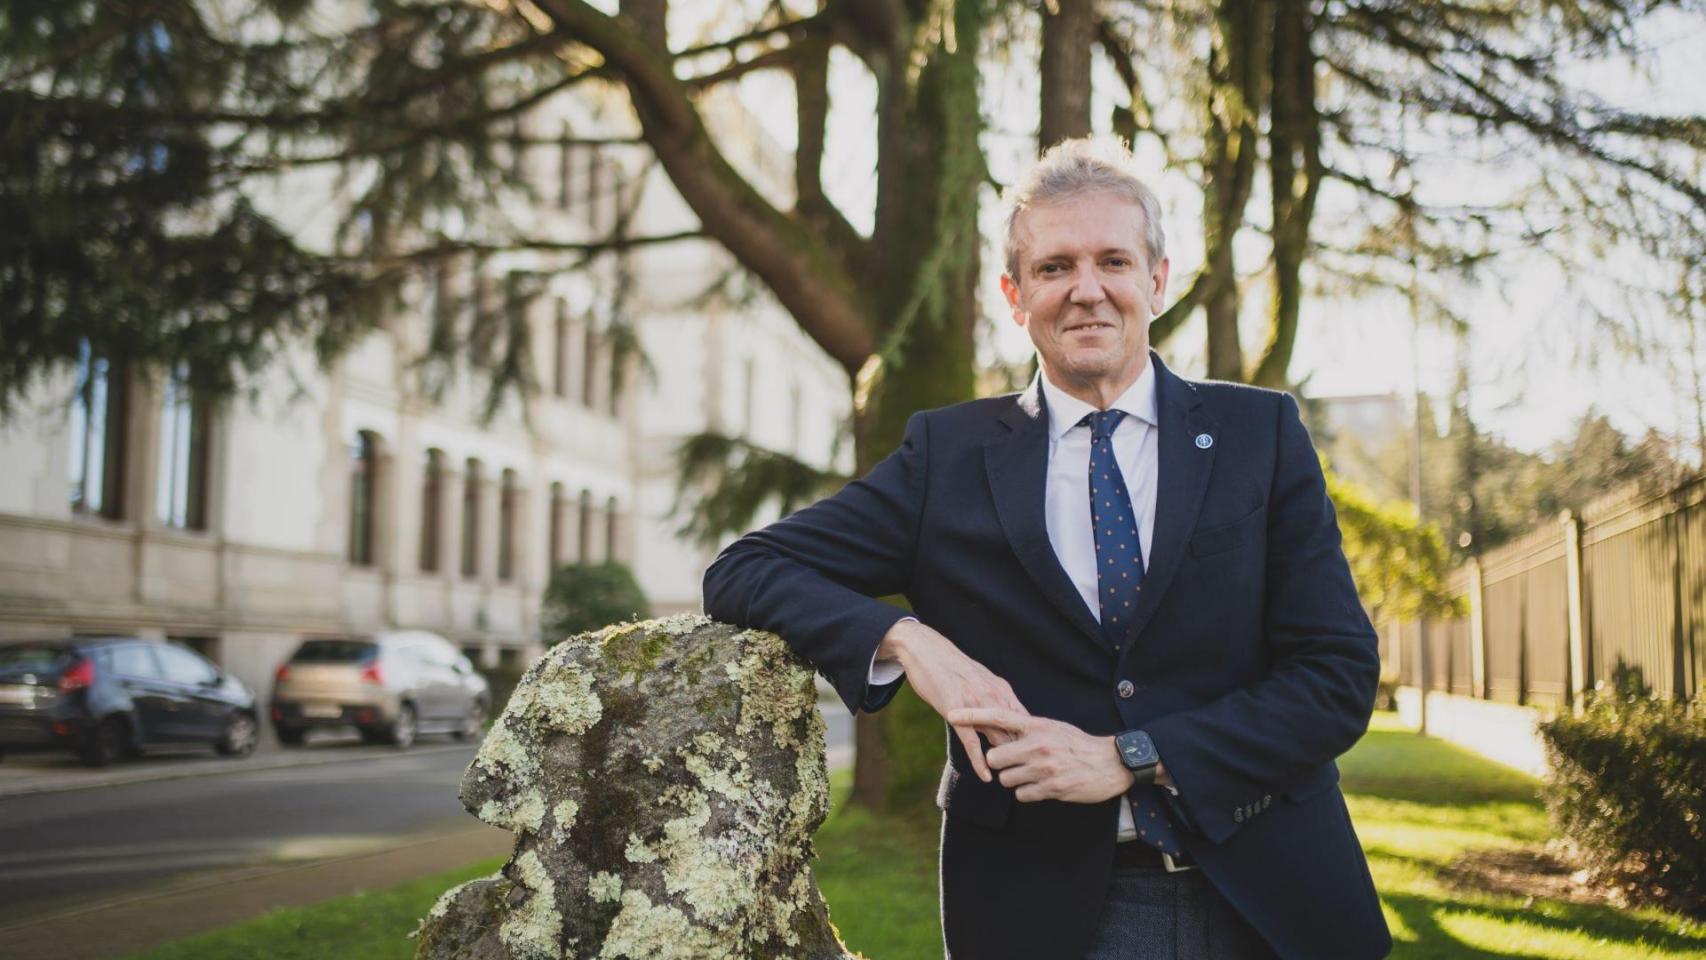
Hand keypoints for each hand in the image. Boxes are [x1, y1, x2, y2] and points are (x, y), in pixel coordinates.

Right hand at [879, 620, 1028, 782]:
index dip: (1033, 742)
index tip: (1038, 760)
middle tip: (1032, 776)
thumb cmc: (953, 667)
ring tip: (1014, 781)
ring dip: (1006, 761)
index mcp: (1002, 690)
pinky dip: (980, 762)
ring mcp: (975, 704)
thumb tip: (1008, 714)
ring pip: (998, 738)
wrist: (926, 650)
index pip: (1025, 722)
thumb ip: (996, 697)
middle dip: (1026, 755)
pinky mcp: (956, 711)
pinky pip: (972, 742)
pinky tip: (986, 776)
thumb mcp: (981, 679)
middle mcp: (994, 696)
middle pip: (1016, 733)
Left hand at [948, 707, 1133, 803]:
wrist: (1110, 763)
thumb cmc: (1078, 744)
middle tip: (1013, 762)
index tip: (951, 713)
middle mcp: (1037, 744)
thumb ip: (1027, 729)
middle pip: (994, 757)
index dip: (972, 715)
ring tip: (1033, 774)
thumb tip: (1001, 730)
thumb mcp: (1053, 727)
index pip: (998, 716)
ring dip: (1014, 779)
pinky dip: (1028, 793)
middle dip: (999, 763)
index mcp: (1036, 725)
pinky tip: (1042, 785)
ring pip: (1005, 779)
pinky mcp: (1051, 788)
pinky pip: (1022, 795)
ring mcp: (1043, 767)